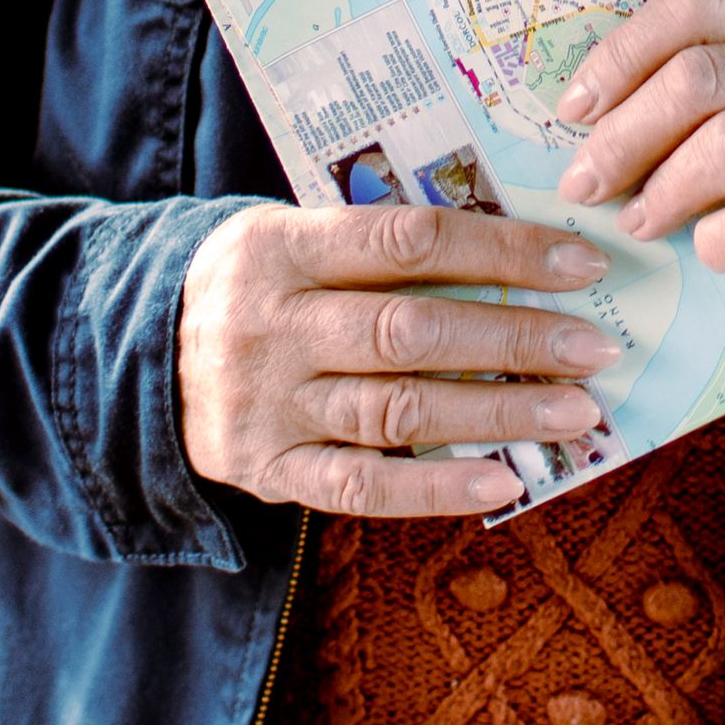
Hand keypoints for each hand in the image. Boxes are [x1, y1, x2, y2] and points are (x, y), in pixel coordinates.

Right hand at [178, 200, 619, 519]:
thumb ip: (374, 243)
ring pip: (397, 409)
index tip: (580, 263)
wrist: (128, 355)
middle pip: (410, 331)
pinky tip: (504, 481)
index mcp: (279, 246)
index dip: (500, 250)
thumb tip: (514, 250)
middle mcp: (271, 324)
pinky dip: (436, 487)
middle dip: (514, 339)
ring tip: (577, 413)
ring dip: (497, 413)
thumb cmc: (248, 286)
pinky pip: (361, 485)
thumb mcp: (285, 236)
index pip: (407, 239)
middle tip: (596, 347)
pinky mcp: (264, 469)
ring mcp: (266, 403)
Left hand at [556, 0, 724, 318]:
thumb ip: (700, 76)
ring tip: (637, 221)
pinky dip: (722, 238)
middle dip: (624, 134)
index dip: (624, 51)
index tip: (576, 107)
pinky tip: (705, 250)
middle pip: (701, 76)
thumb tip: (582, 108)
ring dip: (665, 187)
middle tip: (585, 182)